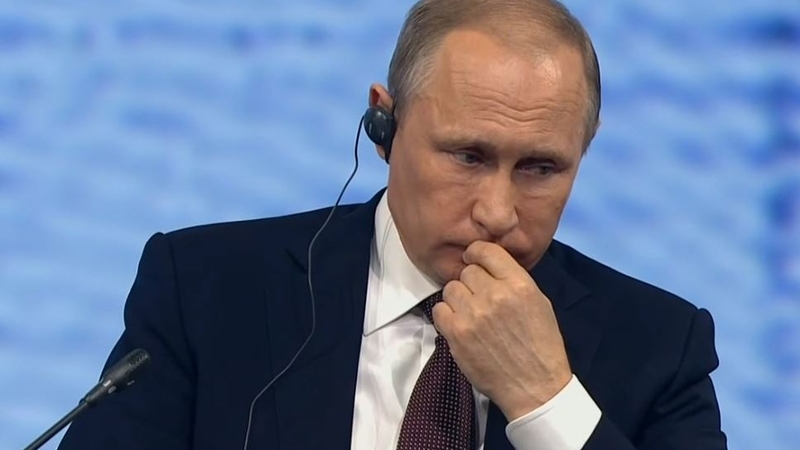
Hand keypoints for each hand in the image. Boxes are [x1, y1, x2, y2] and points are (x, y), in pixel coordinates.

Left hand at [432, 240, 572, 420]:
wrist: (534, 386)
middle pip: (467, 271)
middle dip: (472, 282)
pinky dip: (446, 315)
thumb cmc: (540, 345)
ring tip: (471, 314)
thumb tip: (488, 265)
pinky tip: (460, 324)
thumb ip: (513, 280)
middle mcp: (494, 295)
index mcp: (518, 284)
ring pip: (451, 288)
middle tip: (479, 298)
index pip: (486, 250)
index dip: (476, 253)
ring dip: (458, 299)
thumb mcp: (538, 302)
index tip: (473, 259)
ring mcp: (473, 314)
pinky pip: (439, 309)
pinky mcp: (457, 334)